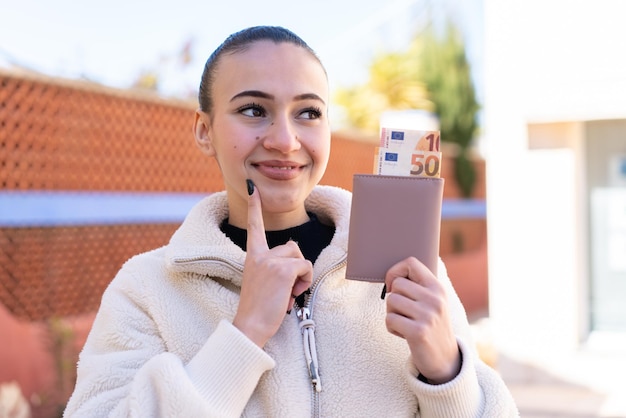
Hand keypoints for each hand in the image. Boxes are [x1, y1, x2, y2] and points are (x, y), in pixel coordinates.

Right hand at [232, 180, 312, 346]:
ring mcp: (270, 261)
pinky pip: (306, 267)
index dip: (255, 207)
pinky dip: (304, 282)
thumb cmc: (258, 309)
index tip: (252, 187)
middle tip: (284, 290)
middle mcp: (260, 255)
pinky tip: (291, 295)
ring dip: (301, 277)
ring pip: (300, 257)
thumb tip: (297, 265)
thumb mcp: (263, 282)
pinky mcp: (283, 270)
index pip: (254, 227)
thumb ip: (274, 267)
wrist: (250, 326)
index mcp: (252, 257)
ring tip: (286, 294)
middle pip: (292, 247)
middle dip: (296, 267)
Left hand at [383, 257, 460, 383]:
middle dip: (393, 298)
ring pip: (391, 301)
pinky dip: (392, 328)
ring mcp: (427, 315)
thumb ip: (418, 286)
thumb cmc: (431, 326)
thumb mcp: (432, 302)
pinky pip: (390, 319)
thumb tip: (392, 274)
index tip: (393, 285)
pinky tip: (404, 334)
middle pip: (397, 284)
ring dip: (392, 314)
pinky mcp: (418, 331)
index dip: (395, 271)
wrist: (445, 359)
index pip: (411, 263)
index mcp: (437, 288)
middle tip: (403, 312)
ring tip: (406, 323)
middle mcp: (435, 299)